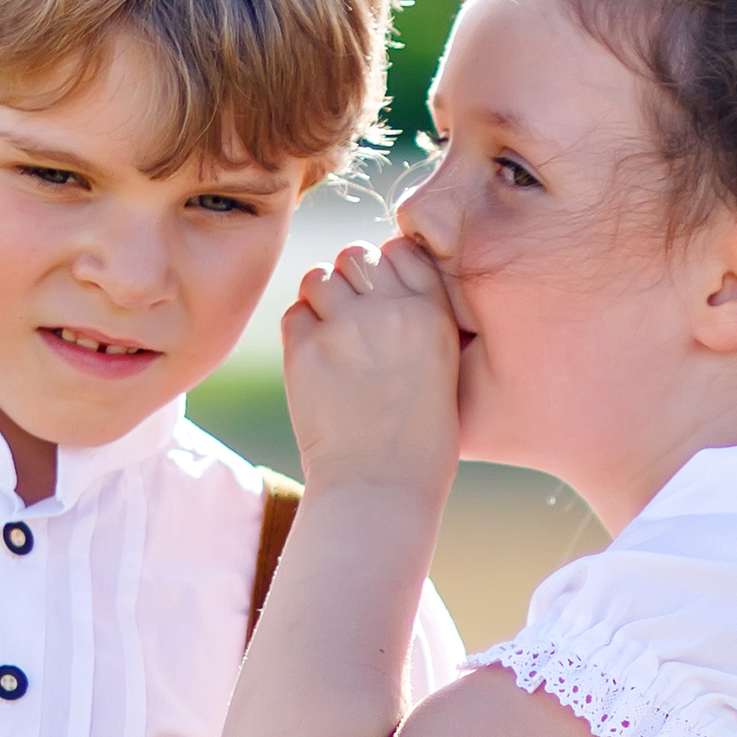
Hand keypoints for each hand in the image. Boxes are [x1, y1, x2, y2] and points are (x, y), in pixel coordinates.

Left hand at [276, 232, 465, 503]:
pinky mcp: (306, 350)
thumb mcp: (441, 368)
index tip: (385, 300)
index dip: (388, 269)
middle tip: (353, 320)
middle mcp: (390, 311)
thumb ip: (416, 318)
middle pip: (356, 254)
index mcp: (432, 314)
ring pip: (319, 277)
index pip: (401, 248)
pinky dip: (301, 331)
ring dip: (321, 300)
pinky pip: (294, 314)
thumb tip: (378, 283)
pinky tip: (318, 363)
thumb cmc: (419, 439)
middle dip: (351, 279)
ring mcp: (345, 328)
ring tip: (332, 339)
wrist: (381, 487)